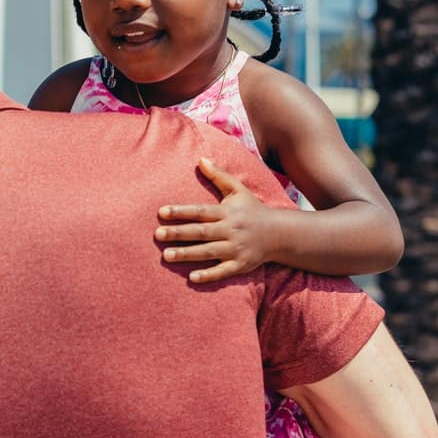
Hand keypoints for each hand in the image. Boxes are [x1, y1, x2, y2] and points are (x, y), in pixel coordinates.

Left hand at [155, 158, 274, 283]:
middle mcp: (230, 230)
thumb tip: (201, 159)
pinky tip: (192, 278)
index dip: (181, 212)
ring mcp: (236, 248)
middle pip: (201, 232)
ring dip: (187, 254)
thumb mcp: (239, 190)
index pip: (200, 211)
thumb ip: (219, 176)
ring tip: (166, 256)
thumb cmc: (254, 210)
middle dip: (178, 233)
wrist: (281, 234)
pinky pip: (223, 271)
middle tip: (157, 235)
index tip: (161, 212)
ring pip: (208, 252)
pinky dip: (209, 275)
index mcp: (227, 212)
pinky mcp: (241, 264)